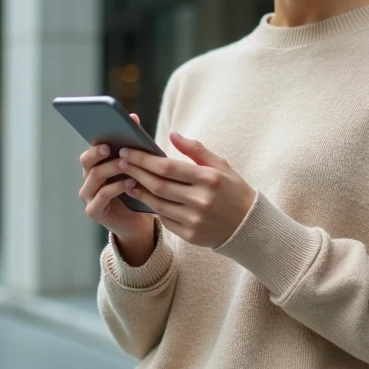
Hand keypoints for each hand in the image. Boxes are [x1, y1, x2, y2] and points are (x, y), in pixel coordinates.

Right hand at [78, 114, 156, 259]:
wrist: (138, 223)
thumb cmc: (137, 191)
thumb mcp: (136, 167)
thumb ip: (132, 146)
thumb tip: (133, 118)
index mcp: (95, 166)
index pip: (92, 147)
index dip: (102, 136)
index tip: (113, 127)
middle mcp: (88, 179)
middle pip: (87, 160)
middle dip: (98, 151)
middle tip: (110, 146)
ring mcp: (89, 196)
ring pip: (95, 176)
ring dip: (111, 168)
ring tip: (126, 164)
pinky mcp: (94, 211)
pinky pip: (102, 195)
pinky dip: (117, 187)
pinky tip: (132, 183)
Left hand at [116, 131, 256, 248]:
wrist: (248, 225)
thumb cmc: (232, 190)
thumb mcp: (220, 165)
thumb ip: (196, 149)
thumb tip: (172, 134)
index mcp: (209, 179)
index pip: (167, 167)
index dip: (143, 159)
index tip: (128, 151)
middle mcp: (201, 200)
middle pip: (158, 185)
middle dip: (136, 172)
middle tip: (121, 162)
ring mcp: (194, 220)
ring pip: (157, 203)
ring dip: (139, 190)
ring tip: (128, 179)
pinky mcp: (189, 234)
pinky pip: (164, 219)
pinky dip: (152, 207)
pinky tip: (143, 196)